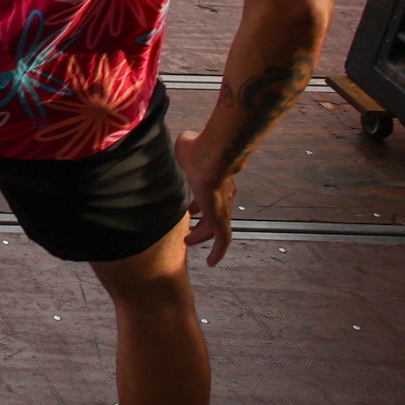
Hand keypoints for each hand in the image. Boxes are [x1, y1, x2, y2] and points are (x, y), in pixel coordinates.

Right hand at [172, 128, 236, 265]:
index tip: (189, 210)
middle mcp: (221, 196)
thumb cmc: (198, 149)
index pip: (206, 196)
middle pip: (212, 214)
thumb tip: (181, 141)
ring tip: (188, 242)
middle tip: (188, 231)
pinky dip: (218, 252)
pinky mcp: (222, 219)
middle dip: (200, 223)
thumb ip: (183, 145)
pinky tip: (211, 263)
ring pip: (215, 228)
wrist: (214, 156)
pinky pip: (222, 240)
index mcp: (212, 181)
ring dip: (202, 236)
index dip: (197, 204)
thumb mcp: (185, 146)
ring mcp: (223, 208)